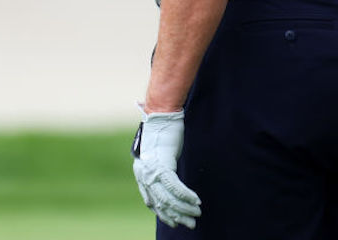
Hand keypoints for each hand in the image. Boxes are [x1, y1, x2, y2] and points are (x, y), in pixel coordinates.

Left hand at [131, 109, 201, 228]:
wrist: (161, 115)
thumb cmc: (163, 132)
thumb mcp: (161, 154)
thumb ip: (163, 169)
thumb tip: (171, 182)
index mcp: (141, 173)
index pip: (151, 200)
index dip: (163, 213)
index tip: (174, 221)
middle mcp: (143, 174)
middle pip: (161, 203)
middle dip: (177, 216)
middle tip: (190, 223)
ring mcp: (152, 171)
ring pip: (168, 198)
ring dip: (184, 208)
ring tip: (196, 213)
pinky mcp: (162, 166)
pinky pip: (175, 187)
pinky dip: (186, 196)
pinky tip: (196, 201)